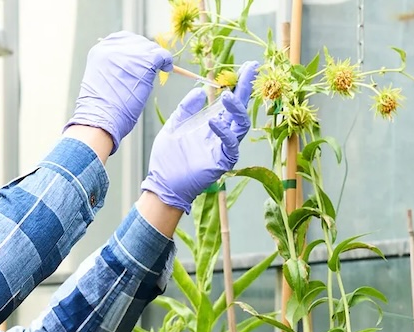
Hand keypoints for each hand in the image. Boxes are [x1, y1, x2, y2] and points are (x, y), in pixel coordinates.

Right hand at [66, 32, 173, 153]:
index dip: (135, 48)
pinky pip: (162, 56)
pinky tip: (168, 68)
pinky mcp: (144, 62)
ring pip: (151, 48)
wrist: (101, 119)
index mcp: (100, 50)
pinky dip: (167, 61)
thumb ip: (114, 68)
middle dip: (147, 53)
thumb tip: (134, 65)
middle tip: (154, 65)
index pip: (123, 39)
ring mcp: (129, 54)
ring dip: (157, 58)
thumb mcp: (102, 80)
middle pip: (138, 41)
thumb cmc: (101, 109)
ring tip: (161, 68)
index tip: (141, 57)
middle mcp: (113, 47)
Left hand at [140, 61, 257, 213]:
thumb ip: (187, 108)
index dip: (240, 84)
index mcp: (213, 123)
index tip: (249, 66)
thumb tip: (199, 91)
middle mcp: (222, 134)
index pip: (230, 101)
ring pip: (241, 125)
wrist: (162, 182)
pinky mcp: (221, 161)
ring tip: (227, 96)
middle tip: (250, 70)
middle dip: (246, 89)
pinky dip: (223, 133)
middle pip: (241, 108)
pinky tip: (213, 122)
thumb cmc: (168, 157)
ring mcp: (223, 147)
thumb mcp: (175, 124)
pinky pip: (230, 145)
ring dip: (236, 109)